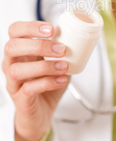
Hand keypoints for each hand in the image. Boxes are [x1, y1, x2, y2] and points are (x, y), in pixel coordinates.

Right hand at [2, 21, 69, 140]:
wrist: (41, 113)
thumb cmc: (46, 84)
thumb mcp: (54, 61)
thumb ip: (61, 48)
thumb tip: (79, 35)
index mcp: (20, 51)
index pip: (15, 30)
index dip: (30, 27)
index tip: (51, 29)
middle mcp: (12, 64)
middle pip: (11, 47)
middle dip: (38, 45)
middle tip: (60, 49)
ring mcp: (13, 82)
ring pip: (17, 69)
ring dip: (44, 65)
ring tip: (64, 66)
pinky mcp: (20, 99)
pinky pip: (28, 89)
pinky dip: (48, 82)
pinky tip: (61, 79)